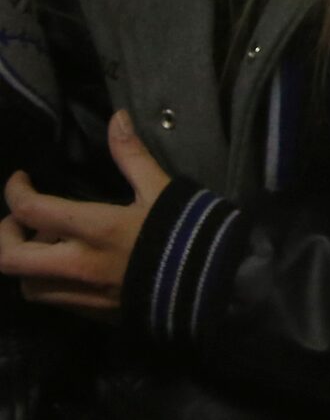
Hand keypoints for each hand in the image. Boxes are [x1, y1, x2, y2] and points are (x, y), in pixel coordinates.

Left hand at [0, 110, 169, 320]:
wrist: (209, 287)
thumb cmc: (184, 232)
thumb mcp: (161, 189)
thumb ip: (131, 155)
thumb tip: (116, 118)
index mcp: (94, 229)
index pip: (31, 211)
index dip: (16, 191)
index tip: (21, 179)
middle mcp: (76, 265)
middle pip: (9, 258)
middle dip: (3, 234)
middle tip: (20, 218)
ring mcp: (80, 294)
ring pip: (24, 284)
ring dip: (25, 260)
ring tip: (47, 242)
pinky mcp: (89, 312)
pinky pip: (50, 298)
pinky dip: (44, 279)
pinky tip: (67, 263)